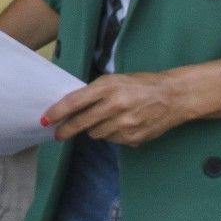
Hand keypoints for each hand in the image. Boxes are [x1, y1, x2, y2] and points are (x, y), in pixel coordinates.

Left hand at [44, 70, 191, 145]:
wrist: (174, 96)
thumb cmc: (142, 85)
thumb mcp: (115, 81)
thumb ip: (94, 93)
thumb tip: (70, 108)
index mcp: (108, 87)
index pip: (75, 102)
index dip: (57, 112)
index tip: (46, 119)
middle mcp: (115, 105)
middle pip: (81, 122)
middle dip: (66, 129)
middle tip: (58, 133)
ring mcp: (125, 123)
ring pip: (96, 133)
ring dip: (94, 129)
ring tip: (107, 119)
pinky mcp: (134, 136)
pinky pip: (112, 140)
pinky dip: (112, 134)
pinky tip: (122, 124)